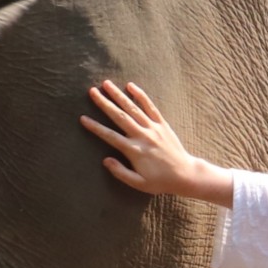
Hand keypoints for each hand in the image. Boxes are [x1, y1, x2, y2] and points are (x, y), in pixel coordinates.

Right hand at [79, 80, 233, 205]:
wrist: (185, 174)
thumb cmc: (160, 181)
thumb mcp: (138, 183)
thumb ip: (121, 172)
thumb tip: (105, 160)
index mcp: (134, 150)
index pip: (110, 136)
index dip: (95, 127)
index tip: (83, 118)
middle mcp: (142, 136)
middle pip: (119, 116)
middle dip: (105, 103)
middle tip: (92, 92)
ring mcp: (153, 128)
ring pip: (133, 108)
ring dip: (119, 95)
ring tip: (106, 84)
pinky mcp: (162, 124)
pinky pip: (150, 107)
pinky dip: (140, 95)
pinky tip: (131, 86)